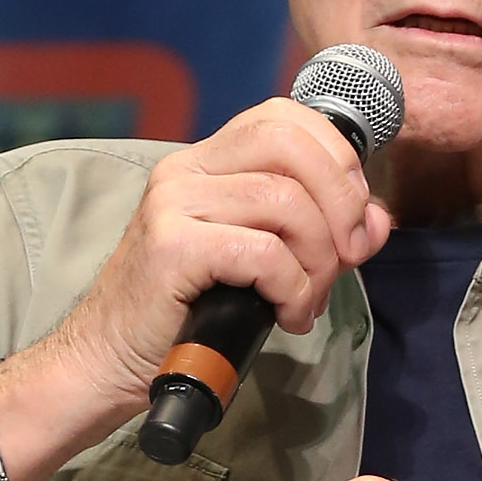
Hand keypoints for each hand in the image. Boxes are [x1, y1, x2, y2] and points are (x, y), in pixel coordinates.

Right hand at [50, 97, 392, 417]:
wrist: (105, 363)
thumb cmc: (184, 318)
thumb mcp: (261, 267)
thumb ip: (319, 235)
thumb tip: (376, 221)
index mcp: (204, 163)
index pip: (285, 117)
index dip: (337, 158)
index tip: (354, 217)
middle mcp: (185, 171)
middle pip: (292, 144)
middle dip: (341, 202)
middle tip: (347, 258)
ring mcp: (173, 205)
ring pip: (286, 202)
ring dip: (318, 260)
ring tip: (307, 301)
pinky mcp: (172, 248)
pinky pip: (263, 253)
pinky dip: (293, 289)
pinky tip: (286, 316)